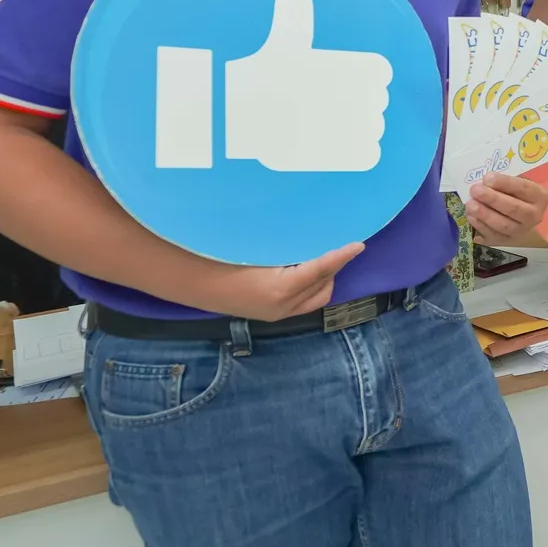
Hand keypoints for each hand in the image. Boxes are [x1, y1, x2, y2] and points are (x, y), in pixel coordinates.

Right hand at [202, 242, 364, 321]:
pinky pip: (301, 302)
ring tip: (318, 254)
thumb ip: (287, 245)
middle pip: (323, 285)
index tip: (359, 244)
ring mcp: (275, 313)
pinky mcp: (269, 315)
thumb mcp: (256, 246)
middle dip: (334, 266)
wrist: (188, 280)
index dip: (341, 256)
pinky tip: (301, 266)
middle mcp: (281, 306)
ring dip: (322, 277)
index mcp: (280, 289)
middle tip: (335, 243)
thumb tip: (314, 231)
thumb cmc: (219, 257)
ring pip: (315, 297)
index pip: (321, 269)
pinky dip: (308, 285)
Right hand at [216, 0, 391, 172]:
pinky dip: (359, 153)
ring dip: (359, 128)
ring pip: (373, 127)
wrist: (247, 118)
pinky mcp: (357, 153)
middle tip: (324, 106)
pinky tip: (337, 148)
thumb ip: (296, 17)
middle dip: (359, 103)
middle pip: (377, 101)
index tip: (337, 83)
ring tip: (328, 127)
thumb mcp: (284, 41)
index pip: (380, 73)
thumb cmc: (266, 76)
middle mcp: (373, 95)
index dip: (363, 78)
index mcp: (364, 66)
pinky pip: (370, 154)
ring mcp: (368, 125)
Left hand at [466, 173, 547, 245]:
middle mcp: (534, 216)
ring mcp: (520, 231)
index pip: (523, 188)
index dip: (504, 183)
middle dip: (493, 199)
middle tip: (475, 190)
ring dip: (485, 214)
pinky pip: (493, 235)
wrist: (520, 218)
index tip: (487, 178)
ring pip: (503, 225)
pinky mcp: (506, 242)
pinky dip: (480, 226)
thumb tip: (484, 182)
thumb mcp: (516, 184)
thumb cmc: (516, 195)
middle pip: (514, 208)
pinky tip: (471, 215)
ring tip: (470, 204)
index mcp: (539, 197)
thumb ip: (503, 183)